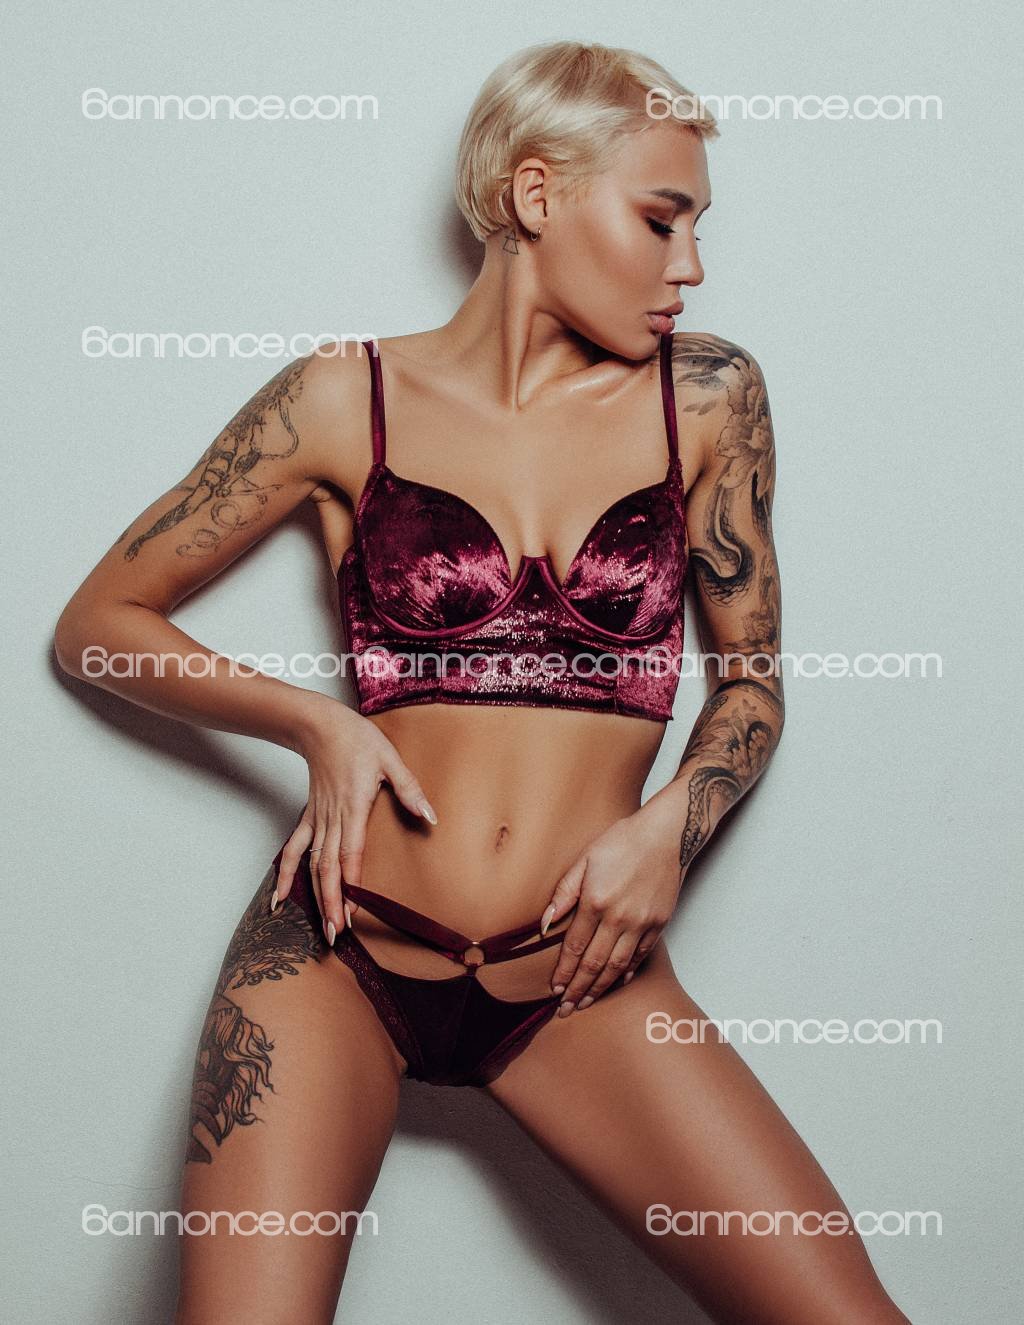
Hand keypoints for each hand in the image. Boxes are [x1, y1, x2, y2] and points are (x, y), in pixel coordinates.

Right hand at [272, 699, 437, 941]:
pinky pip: (293, 850)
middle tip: (336, 935)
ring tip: (321, 929)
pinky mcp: (309, 818)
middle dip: (331, 904)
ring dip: (314, 898)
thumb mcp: (390, 759)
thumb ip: (409, 789)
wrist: (320, 726)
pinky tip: (278, 899)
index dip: (350, 886)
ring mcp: (317, 820)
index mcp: (353, 808)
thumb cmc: (357, 740)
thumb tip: (430, 817)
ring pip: (311, 866)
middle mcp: (331, 820)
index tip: (353, 913)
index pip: (350, 855)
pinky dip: (284, 875)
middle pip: (327, 869)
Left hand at [542, 810, 681, 1014]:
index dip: (563, 971)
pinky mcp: (659, 923)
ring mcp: (641, 923)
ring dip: (600, 988)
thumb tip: (546, 924)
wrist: (666, 835)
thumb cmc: (622, 841)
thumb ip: (564, 893)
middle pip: (595, 964)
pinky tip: (617, 983)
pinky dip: (627, 973)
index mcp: (596, 901)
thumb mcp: (584, 859)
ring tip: (587, 1003)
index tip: (554, 990)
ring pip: (618, 966)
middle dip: (578, 989)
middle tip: (566, 1010)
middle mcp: (619, 917)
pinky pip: (640, 956)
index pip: (575, 946)